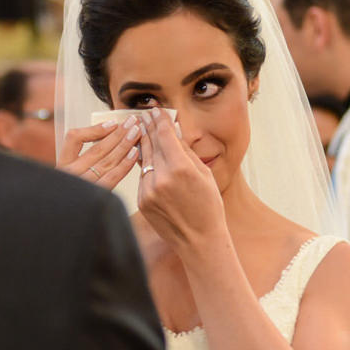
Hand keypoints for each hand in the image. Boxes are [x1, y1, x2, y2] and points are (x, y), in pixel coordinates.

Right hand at [57, 114, 143, 189]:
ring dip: (124, 145)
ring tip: (136, 133)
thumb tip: (108, 134)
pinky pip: (113, 176)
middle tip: (132, 122)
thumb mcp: (70, 174)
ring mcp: (83, 185)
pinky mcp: (96, 196)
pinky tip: (134, 154)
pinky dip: (125, 164)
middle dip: (118, 133)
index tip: (112, 123)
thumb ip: (82, 158)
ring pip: (107, 160)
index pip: (74, 138)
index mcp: (62, 165)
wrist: (70, 225)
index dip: (95, 129)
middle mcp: (71, 174)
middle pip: (97, 148)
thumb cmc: (71, 196)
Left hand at [137, 108, 226, 250]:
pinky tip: (143, 155)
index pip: (165, 136)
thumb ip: (186, 152)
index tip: (156, 110)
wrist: (199, 240)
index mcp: (181, 169)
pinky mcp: (142, 200)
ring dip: (142, 143)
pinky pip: (142, 177)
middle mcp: (162, 178)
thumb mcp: (204, 174)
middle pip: (151, 144)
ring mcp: (149, 190)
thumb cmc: (208, 206)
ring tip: (141, 129)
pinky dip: (144, 166)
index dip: (159, 120)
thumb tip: (173, 132)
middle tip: (144, 114)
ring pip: (144, 160)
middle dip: (148, 127)